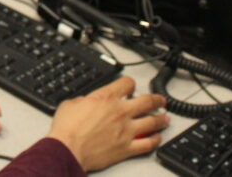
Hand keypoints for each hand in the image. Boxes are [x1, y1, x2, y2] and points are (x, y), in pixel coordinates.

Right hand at [48, 76, 167, 171]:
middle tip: (160, 100)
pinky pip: (148, 143)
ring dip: (161, 119)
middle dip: (157, 99)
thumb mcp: (71, 103)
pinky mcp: (127, 148)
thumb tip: (86, 102)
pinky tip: (157, 138)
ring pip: (152, 122)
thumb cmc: (67, 128)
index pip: (127, 83)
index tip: (131, 86)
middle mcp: (120, 112)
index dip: (130, 83)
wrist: (67, 149)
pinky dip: (155, 140)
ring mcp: (126, 130)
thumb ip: (84, 100)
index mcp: (106, 97)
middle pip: (147, 101)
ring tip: (165, 119)